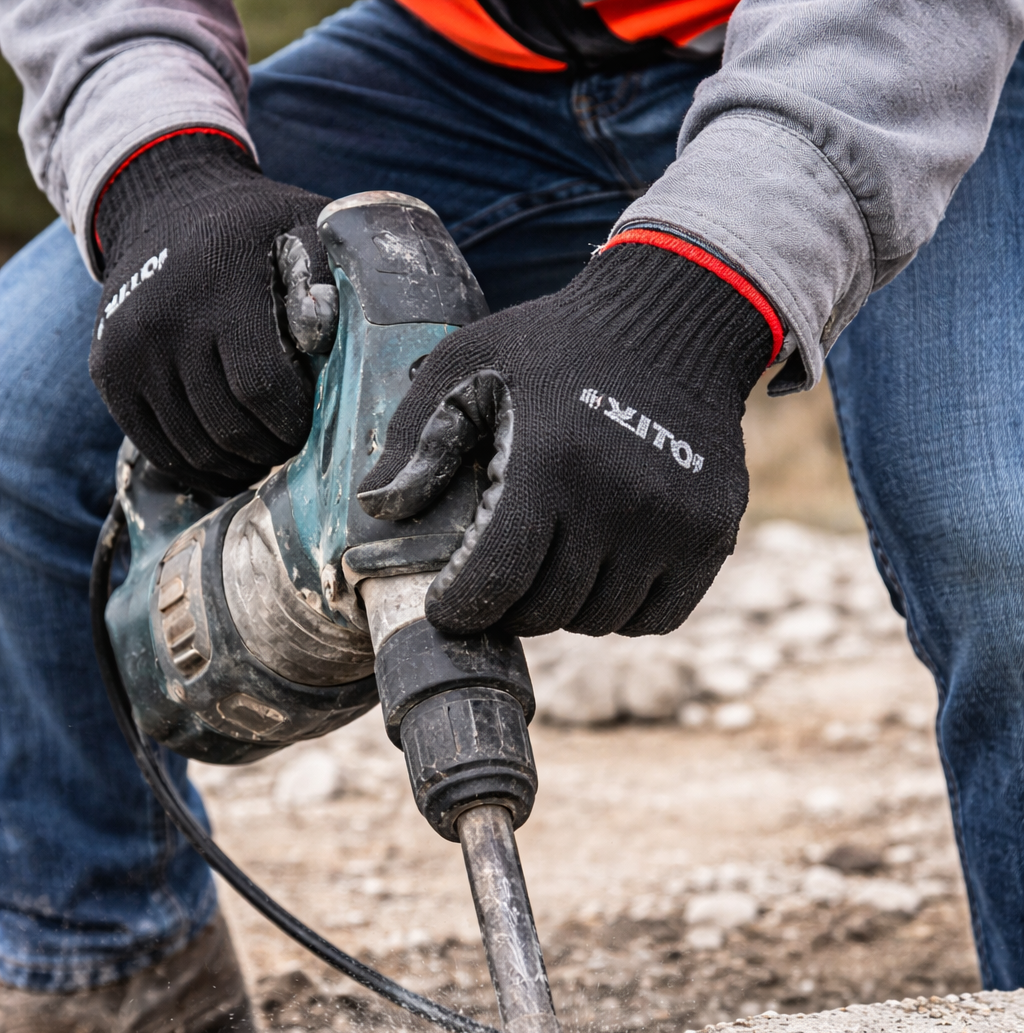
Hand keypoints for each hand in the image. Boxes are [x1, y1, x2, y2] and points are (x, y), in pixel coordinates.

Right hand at [90, 131, 333, 493]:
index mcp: (218, 280)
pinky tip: (235, 461)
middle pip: (230, 427)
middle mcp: (162, 316)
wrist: (163, 205)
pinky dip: (201, 469)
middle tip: (302, 447)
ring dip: (242, 466)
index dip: (298, 421)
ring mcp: (126, 348)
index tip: (322, 421)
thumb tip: (362, 337)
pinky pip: (158, 449)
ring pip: (195, 449)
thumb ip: (339, 277)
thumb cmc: (259, 230)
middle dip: (276, 448)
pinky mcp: (108, 373)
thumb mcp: (310, 226)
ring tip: (272, 455)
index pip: (263, 388)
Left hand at [358, 240, 776, 636]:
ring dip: (566, 607)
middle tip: (500, 579)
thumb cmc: (557, 345)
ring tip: (552, 564)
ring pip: (600, 619)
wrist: (675, 321)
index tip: (450, 605)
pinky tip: (603, 568)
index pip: (497, 581)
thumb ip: (419, 439)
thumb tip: (378, 510)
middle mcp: (619, 501)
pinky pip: (657, 616)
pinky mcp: (713, 534)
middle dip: (510, 606)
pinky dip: (622, 609)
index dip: (462, 608)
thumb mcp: (471, 365)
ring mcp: (674, 523)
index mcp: (550, 462)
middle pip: (547, 610)